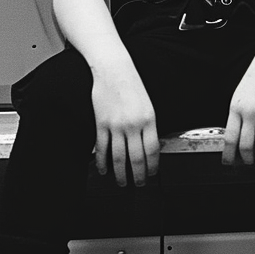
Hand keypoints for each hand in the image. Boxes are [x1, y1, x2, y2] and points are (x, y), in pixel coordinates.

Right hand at [91, 66, 158, 186]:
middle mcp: (133, 124)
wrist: (113, 69)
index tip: (152, 174)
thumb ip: (148, 125)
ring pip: (119, 157)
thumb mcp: (147, 105)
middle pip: (137, 158)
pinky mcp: (101, 124)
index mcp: (149, 119)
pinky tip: (104, 170)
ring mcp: (116, 125)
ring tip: (122, 182)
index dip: (153, 166)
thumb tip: (149, 147)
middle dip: (139, 175)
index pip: (152, 150)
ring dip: (121, 174)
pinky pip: (102, 148)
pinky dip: (102, 162)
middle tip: (139, 184)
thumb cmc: (131, 85)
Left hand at [222, 52, 254, 168]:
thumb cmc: (253, 80)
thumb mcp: (237, 97)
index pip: (230, 138)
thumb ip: (235, 117)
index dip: (229, 154)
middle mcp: (249, 113)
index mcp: (235, 109)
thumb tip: (235, 139)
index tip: (228, 163)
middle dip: (246, 160)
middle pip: (246, 145)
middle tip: (247, 166)